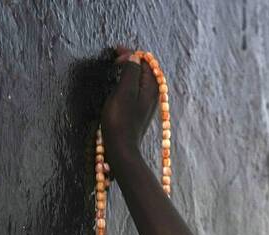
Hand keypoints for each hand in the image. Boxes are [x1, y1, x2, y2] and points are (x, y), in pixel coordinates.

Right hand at [101, 46, 158, 177]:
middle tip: (115, 57)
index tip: (114, 52)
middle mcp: (153, 94)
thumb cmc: (120, 120)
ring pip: (140, 80)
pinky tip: (118, 86)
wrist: (121, 148)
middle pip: (144, 69)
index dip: (130, 52)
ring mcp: (147, 104)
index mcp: (152, 86)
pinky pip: (136, 90)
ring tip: (116, 67)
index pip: (145, 60)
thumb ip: (130, 70)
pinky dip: (128, 83)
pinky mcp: (139, 112)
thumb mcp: (124, 91)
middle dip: (131, 60)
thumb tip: (132, 56)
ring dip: (129, 71)